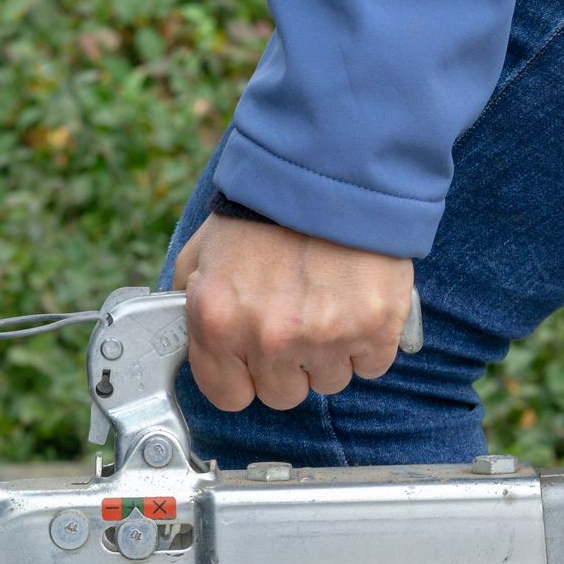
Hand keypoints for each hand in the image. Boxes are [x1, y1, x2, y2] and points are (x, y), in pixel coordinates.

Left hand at [173, 214, 413, 411]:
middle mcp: (268, 336)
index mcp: (218, 320)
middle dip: (290, 364)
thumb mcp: (204, 250)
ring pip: (330, 381)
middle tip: (298, 318)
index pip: (230, 396)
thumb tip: (190, 338)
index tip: (255, 361)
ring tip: (330, 301)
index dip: (244, 378)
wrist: (332, 166)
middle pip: (283, 394)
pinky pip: (372, 364)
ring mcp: (324, 336)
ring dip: (331, 352)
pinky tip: (359, 303)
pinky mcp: (374, 328)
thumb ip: (191, 298)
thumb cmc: (268, 206)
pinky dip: (370, 341)